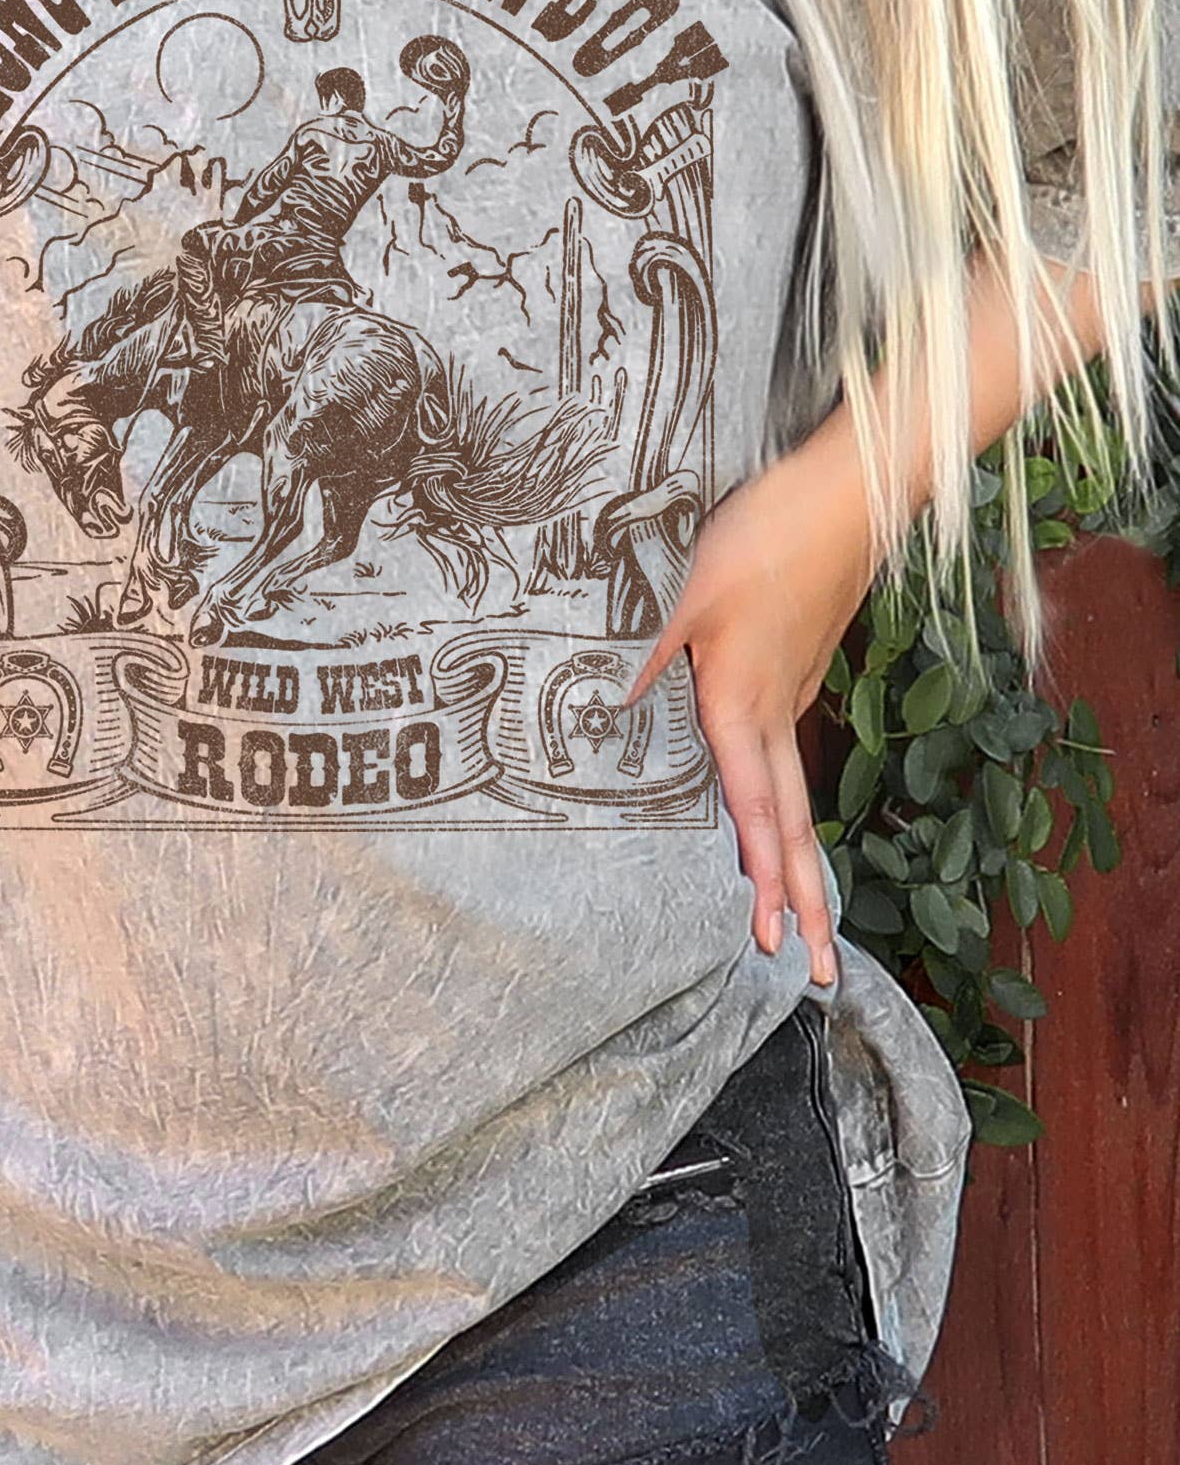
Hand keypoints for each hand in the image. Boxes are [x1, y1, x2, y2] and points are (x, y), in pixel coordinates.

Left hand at [622, 437, 875, 988]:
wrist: (848, 494)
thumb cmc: (766, 535)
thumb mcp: (690, 593)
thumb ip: (654, 655)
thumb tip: (615, 704)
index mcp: (746, 703)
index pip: (757, 809)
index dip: (763, 876)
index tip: (769, 937)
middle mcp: (778, 713)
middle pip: (795, 826)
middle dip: (805, 902)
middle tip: (813, 971)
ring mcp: (795, 696)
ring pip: (799, 797)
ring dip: (802, 865)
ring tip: (808, 923)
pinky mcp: (800, 673)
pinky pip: (791, 760)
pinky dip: (789, 810)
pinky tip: (779, 825)